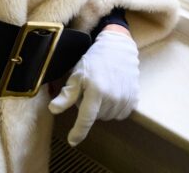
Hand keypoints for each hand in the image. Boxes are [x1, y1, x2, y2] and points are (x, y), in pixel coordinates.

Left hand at [48, 29, 138, 145]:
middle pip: (96, 117)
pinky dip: (115, 108)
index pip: (86, 119)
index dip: (78, 132)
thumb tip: (54, 109)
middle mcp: (113, 97)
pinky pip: (121, 114)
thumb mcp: (77, 74)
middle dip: (90, 108)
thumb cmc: (95, 60)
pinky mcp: (134, 98)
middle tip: (90, 91)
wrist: (119, 48)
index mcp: (96, 91)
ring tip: (102, 90)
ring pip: (108, 116)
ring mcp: (126, 98)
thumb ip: (67, 94)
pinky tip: (113, 93)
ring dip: (103, 108)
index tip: (72, 141)